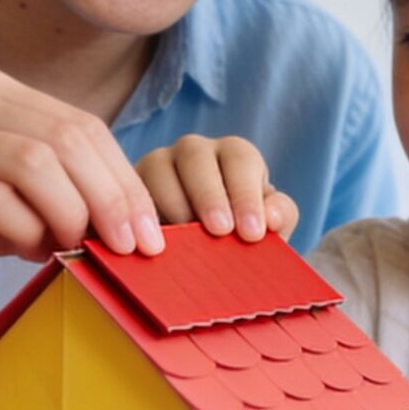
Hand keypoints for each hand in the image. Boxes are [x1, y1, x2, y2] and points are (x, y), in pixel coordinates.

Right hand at [0, 68, 164, 301]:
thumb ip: (44, 200)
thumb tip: (117, 229)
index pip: (79, 125)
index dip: (123, 177)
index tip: (149, 230)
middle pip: (66, 137)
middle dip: (113, 196)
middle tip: (136, 248)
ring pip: (34, 162)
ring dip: (75, 213)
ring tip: (88, 252)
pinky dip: (25, 229)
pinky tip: (31, 253)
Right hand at [135, 135, 298, 240]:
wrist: (205, 257)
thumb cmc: (239, 234)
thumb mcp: (266, 226)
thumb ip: (279, 217)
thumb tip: (271, 218)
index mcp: (232, 156)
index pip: (240, 158)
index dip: (246, 194)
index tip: (252, 233)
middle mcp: (192, 153)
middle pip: (195, 155)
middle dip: (209, 195)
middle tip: (220, 232)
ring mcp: (156, 166)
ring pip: (156, 170)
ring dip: (171, 205)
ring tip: (185, 243)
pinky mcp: (129, 189)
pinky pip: (128, 196)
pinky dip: (138, 219)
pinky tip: (149, 245)